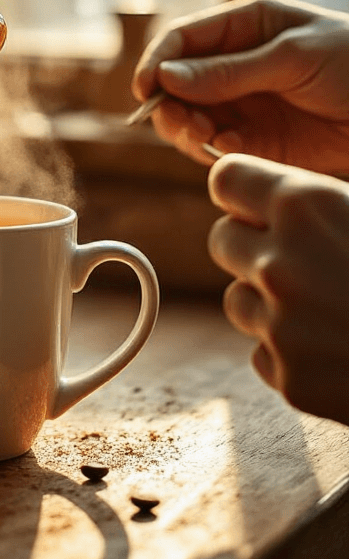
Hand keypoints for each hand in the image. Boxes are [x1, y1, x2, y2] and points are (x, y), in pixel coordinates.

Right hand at [132, 0, 348, 175]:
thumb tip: (166, 77)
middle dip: (171, 105)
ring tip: (206, 139)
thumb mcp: (293, 58)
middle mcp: (237, 64)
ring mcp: (246, 104)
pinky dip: (215, 152)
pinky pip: (218, 147)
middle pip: (178, 84)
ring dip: (188, 131)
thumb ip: (230, 71)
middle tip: (183, 124)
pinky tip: (234, 151)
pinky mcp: (258, 142)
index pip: (183, 40)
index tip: (146, 90)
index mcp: (246, 26)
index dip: (156, 62)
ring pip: (191, 119)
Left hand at [207, 152, 348, 424]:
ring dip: (269, 300)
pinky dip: (290, 350)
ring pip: (238, 299)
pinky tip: (337, 345)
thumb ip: (327, 199)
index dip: (244, 190)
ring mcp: (280, 326)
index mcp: (305, 207)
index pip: (226, 179)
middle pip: (221, 239)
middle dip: (252, 244)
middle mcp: (279, 263)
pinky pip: (263, 352)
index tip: (259, 201)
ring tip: (328, 303)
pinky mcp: (289, 379)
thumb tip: (285, 193)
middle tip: (300, 256)